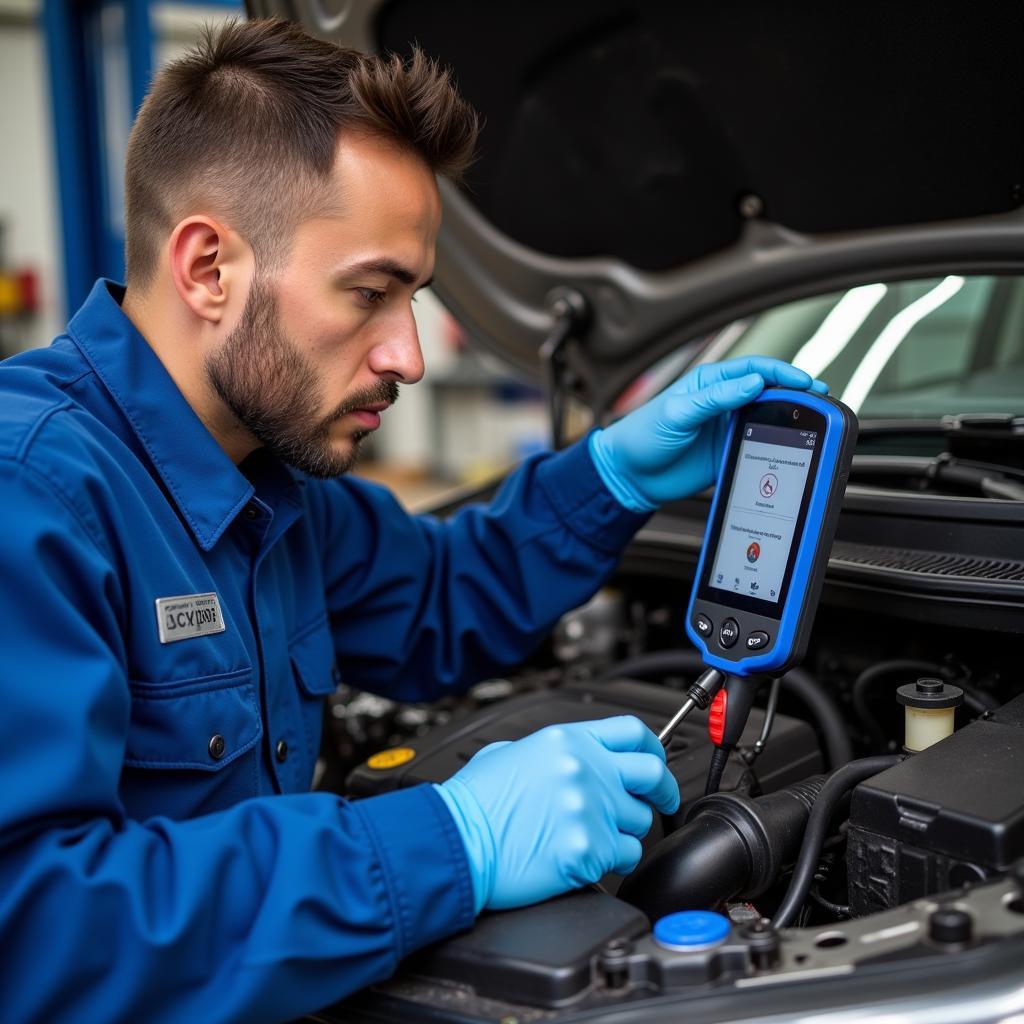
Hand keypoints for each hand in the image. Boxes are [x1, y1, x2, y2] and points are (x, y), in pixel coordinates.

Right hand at [435, 716, 677, 912]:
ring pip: (639, 821)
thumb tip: (567, 761)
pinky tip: (584, 858)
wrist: (454, 841)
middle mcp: (585, 769)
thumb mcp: (507, 753)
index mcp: (567, 741)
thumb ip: (547, 752)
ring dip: (623, 831)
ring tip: (590, 837)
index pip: (632, 732)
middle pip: (652, 773)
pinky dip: (611, 861)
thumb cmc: (472, 804)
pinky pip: (624, 856)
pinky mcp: (589, 848)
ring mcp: (590, 808)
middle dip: (662, 791)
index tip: (656, 764)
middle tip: (660, 802)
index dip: (653, 749)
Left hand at [589, 357, 827, 510]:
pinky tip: (793, 447)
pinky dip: (779, 446)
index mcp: (711, 383)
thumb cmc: (642, 435)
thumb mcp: (678, 413)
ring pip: (770, 418)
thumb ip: (715, 398)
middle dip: (796, 395)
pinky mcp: (730, 453)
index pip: (755, 370)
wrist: (630, 475)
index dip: (783, 373)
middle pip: (769, 392)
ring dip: (791, 419)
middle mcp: (724, 402)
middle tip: (820, 401)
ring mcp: (729, 428)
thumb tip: (753, 383)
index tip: (804, 382)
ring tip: (814, 422)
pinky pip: (761, 447)